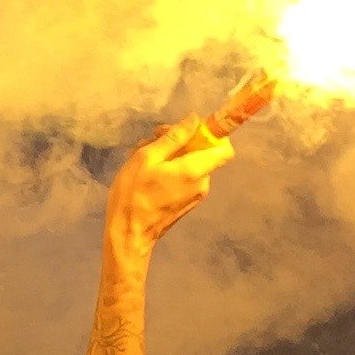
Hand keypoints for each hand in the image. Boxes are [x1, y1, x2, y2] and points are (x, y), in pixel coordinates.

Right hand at [87, 119, 233, 354]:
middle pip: (204, 152)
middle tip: (152, 138)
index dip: (213, 134)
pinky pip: (186, 177)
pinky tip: (148, 172)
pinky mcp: (187, 202)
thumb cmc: (134, 193)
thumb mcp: (146, 158)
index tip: (190, 128)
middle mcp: (203, 183)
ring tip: (143, 156)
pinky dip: (172, 169)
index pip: (225, 148)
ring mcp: (196, 195)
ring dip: (172, 155)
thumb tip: (195, 120)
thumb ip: (174, 138)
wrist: (129, 234)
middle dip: (182, 140)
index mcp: (196, 170)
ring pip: (192, 163)